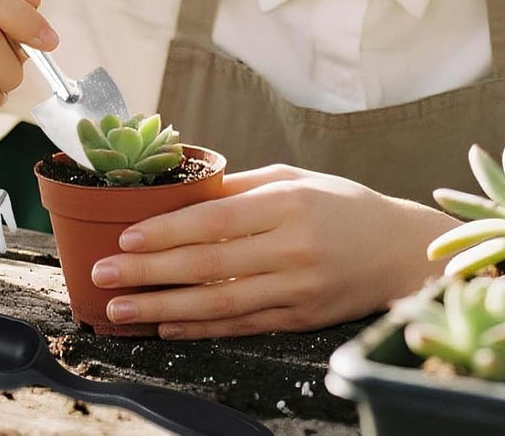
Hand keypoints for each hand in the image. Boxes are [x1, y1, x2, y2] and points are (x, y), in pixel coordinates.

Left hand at [90, 163, 457, 338]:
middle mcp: (292, 248)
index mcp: (289, 204)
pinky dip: (200, 326)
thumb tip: (185, 189)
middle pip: (208, 264)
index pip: (215, 219)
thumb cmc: (343, 203)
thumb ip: (241, 186)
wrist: (399, 250)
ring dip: (163, 307)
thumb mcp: (296, 178)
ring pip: (218, 303)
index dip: (167, 230)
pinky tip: (166, 325)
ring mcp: (297, 288)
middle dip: (149, 270)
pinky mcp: (300, 319)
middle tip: (104, 271)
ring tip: (121, 307)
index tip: (126, 235)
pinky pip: (241, 324)